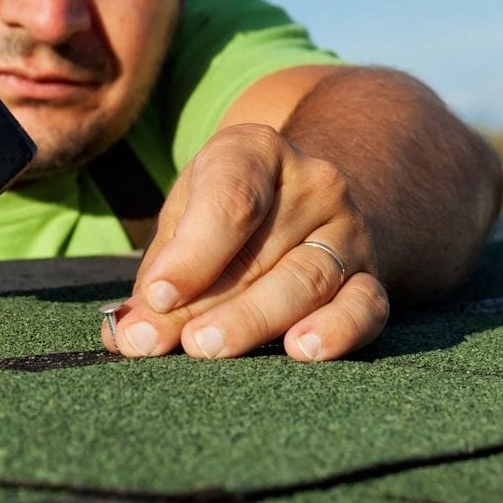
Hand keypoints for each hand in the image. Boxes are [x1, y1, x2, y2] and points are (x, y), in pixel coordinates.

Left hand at [98, 123, 389, 361]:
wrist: (304, 206)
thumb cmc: (226, 216)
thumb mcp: (186, 219)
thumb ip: (159, 274)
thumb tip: (130, 334)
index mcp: (257, 152)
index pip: (231, 199)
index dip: (193, 251)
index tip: (158, 294)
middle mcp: (313, 184)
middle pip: (264, 248)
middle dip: (213, 302)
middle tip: (178, 342)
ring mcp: (348, 230)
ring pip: (309, 279)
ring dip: (256, 320)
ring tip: (210, 349)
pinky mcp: (372, 276)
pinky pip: (365, 307)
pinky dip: (337, 331)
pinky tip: (303, 351)